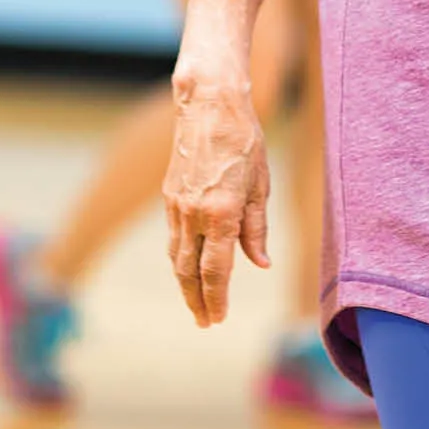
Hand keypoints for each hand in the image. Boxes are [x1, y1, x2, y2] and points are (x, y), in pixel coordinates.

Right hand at [162, 65, 270, 326]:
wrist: (209, 105)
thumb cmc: (244, 141)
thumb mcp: (260, 185)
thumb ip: (256, 228)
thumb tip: (260, 264)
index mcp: (221, 213)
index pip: (216, 270)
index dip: (217, 298)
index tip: (218, 319)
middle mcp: (194, 214)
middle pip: (190, 272)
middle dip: (196, 301)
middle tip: (205, 323)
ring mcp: (177, 205)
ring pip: (177, 257)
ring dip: (185, 284)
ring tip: (195, 303)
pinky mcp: (168, 195)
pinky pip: (173, 237)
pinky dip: (179, 258)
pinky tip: (186, 267)